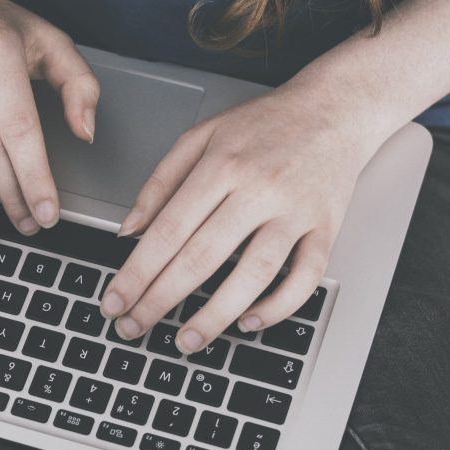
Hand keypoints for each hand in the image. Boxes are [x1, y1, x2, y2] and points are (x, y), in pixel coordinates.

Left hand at [101, 88, 379, 353]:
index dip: (137, 273)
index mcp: (222, 165)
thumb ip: (161, 182)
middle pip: (202, 256)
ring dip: (216, 315)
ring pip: (254, 273)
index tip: (114, 302)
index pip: (169, 230)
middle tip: (133, 328)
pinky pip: (306, 276)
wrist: (335, 108)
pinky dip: (279, 306)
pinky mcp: (327, 227)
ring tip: (185, 342)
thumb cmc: (265, 124)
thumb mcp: (202, 136)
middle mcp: (259, 189)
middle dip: (161, 300)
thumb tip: (129, 231)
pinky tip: (249, 322)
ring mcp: (296, 211)